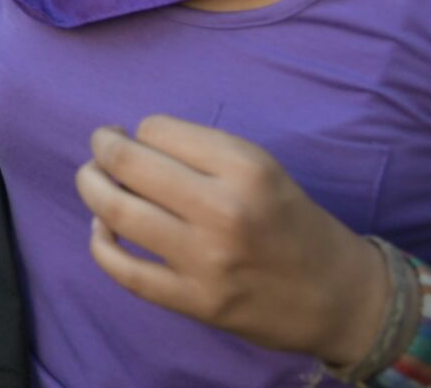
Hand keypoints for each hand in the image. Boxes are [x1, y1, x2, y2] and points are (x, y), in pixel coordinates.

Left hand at [76, 117, 389, 368]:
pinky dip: (100, 244)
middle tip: (102, 146)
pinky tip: (101, 230)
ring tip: (93, 179)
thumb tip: (127, 141)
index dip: (142, 130)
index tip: (145, 139)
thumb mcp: (261, 168)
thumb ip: (200, 152)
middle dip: (102, 147)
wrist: (339, 297)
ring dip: (91, 187)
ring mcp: (205, 260)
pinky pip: (123, 269)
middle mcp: (224, 210)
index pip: (156, 129)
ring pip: (115, 211)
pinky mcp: (194, 301)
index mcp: (246, 168)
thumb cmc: (292, 222)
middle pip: (127, 163)